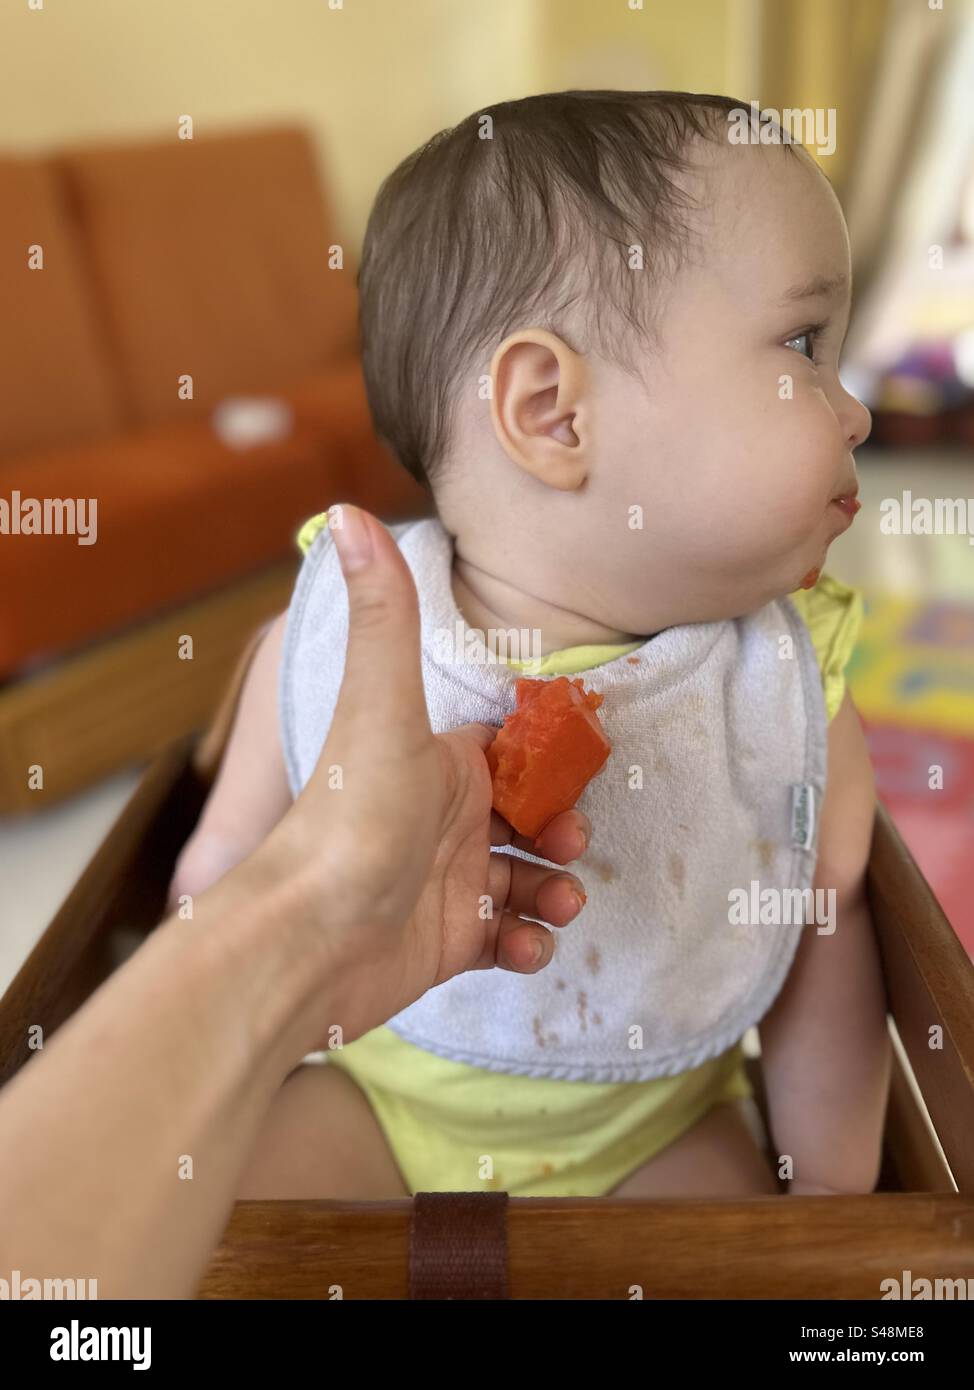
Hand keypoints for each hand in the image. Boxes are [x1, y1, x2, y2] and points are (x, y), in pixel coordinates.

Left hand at [258, 504, 591, 1043]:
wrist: (305, 940)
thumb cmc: (347, 818)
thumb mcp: (380, 709)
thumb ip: (385, 616)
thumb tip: (346, 510)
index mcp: (437, 762)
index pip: (509, 751)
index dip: (549, 763)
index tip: (577, 778)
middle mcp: (440, 818)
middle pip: (527, 819)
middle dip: (561, 834)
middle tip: (569, 850)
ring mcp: (443, 882)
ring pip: (523, 880)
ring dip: (554, 892)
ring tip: (558, 904)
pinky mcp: (445, 943)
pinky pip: (505, 939)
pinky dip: (527, 943)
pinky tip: (525, 949)